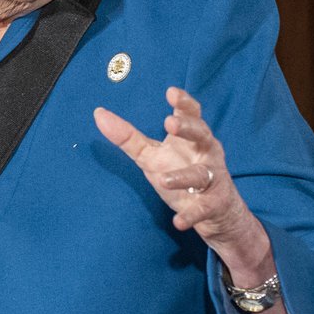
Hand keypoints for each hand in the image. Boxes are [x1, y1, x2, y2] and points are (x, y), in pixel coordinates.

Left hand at [94, 84, 283, 311]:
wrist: (214, 212)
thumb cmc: (181, 173)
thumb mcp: (151, 155)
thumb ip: (127, 137)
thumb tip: (98, 113)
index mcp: (192, 138)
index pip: (192, 114)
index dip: (184, 102)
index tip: (171, 91)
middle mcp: (205, 153)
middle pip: (202, 134)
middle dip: (188, 128)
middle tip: (170, 122)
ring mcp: (212, 178)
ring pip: (202, 174)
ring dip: (183, 176)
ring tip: (164, 179)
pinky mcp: (213, 204)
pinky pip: (202, 209)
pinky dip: (190, 215)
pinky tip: (178, 222)